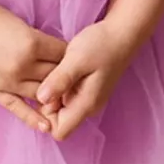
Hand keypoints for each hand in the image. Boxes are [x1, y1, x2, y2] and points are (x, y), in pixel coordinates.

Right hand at [0, 0, 66, 133]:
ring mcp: (7, 81)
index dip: (71, 57)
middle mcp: (22, 65)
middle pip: (56, 76)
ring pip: (41, 94)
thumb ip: (36, 41)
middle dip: (66, 78)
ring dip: (53, 97)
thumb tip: (54, 54)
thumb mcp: (18, 23)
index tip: (76, 59)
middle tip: (75, 81)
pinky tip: (46, 126)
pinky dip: (32, 118)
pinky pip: (17, 108)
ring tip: (65, 101)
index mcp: (32, 43)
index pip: (63, 55)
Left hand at [35, 20, 138, 141]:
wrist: (122, 33)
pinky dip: (60, 87)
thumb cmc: (101, 44)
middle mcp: (88, 108)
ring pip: (61, 108)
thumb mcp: (76, 60)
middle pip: (58, 121)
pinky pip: (67, 97)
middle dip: (48, 104)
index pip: (59, 131)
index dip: (45, 117)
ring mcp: (89, 100)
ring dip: (54, 93)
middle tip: (50, 77)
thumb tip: (41, 99)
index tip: (45, 92)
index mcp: (86, 105)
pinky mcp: (87, 91)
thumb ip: (59, 80)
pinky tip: (63, 69)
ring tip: (58, 71)